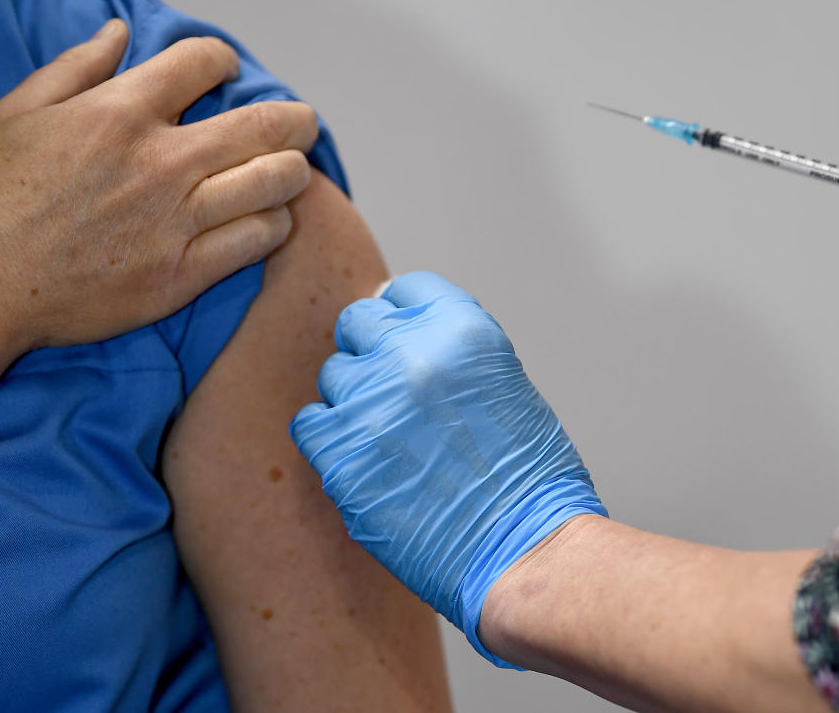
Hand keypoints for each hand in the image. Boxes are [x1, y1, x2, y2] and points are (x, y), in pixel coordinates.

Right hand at [0, 18, 315, 350]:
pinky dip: (274, 224)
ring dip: (293, 171)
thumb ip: (76, 68)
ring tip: (292, 170)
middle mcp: (159, 163)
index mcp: (119, 113)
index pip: (203, 62)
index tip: (226, 70)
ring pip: (274, 183)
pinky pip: (257, 240)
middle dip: (295, 119)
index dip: (223, 60)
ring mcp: (176, 221)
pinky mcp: (182, 275)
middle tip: (302, 123)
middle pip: (263, 125)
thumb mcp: (16, 113)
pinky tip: (267, 219)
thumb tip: (119, 31)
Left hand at [290, 272, 606, 666]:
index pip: (406, 290)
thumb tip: (401, 334)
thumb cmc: (528, 480)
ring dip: (355, 400)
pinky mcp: (339, 452)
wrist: (525, 549)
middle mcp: (411, 353)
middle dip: (373, 351)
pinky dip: (328, 437)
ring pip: (335, 375)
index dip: (403, 316)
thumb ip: (451, 352)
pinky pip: (309, 422)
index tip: (404, 339)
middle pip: (359, 323)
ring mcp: (370, 401)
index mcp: (462, 330)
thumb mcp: (504, 384)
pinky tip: (362, 459)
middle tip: (393, 392)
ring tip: (391, 440)